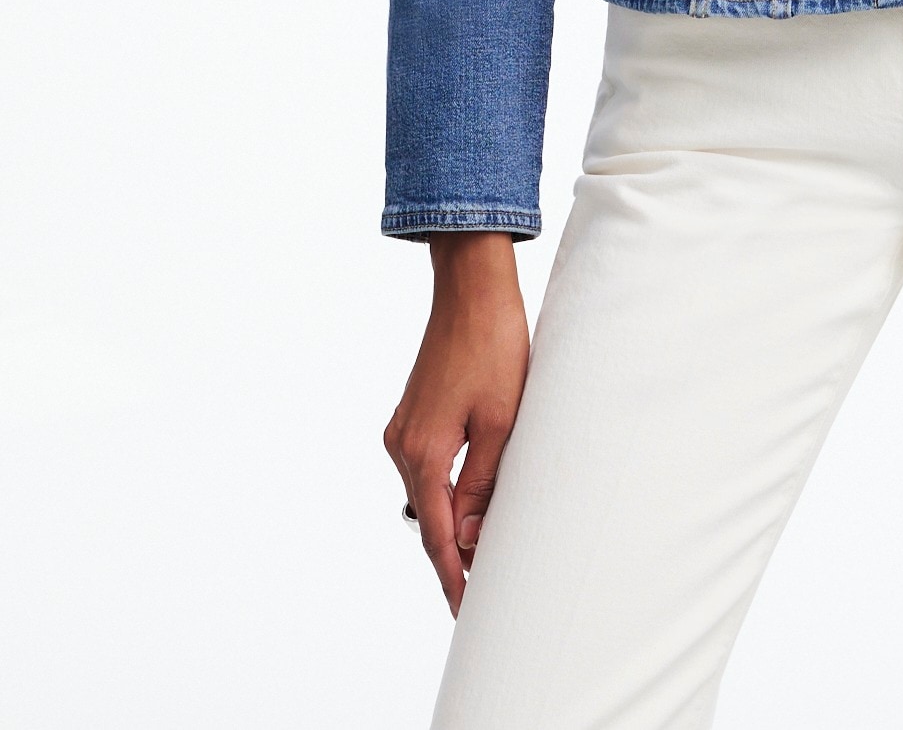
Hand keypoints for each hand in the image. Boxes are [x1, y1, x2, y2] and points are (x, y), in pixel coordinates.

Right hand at [384, 232, 529, 612]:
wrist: (472, 290)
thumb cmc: (494, 349)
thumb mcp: (500, 423)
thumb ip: (483, 486)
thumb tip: (467, 540)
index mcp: (423, 453)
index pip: (437, 536)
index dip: (453, 577)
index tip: (467, 613)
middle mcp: (402, 446)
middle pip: (429, 519)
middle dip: (453, 555)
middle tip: (481, 594)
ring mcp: (403, 430)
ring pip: (428, 494)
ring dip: (451, 522)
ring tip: (482, 552)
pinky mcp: (412, 415)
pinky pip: (427, 468)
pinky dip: (446, 491)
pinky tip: (468, 502)